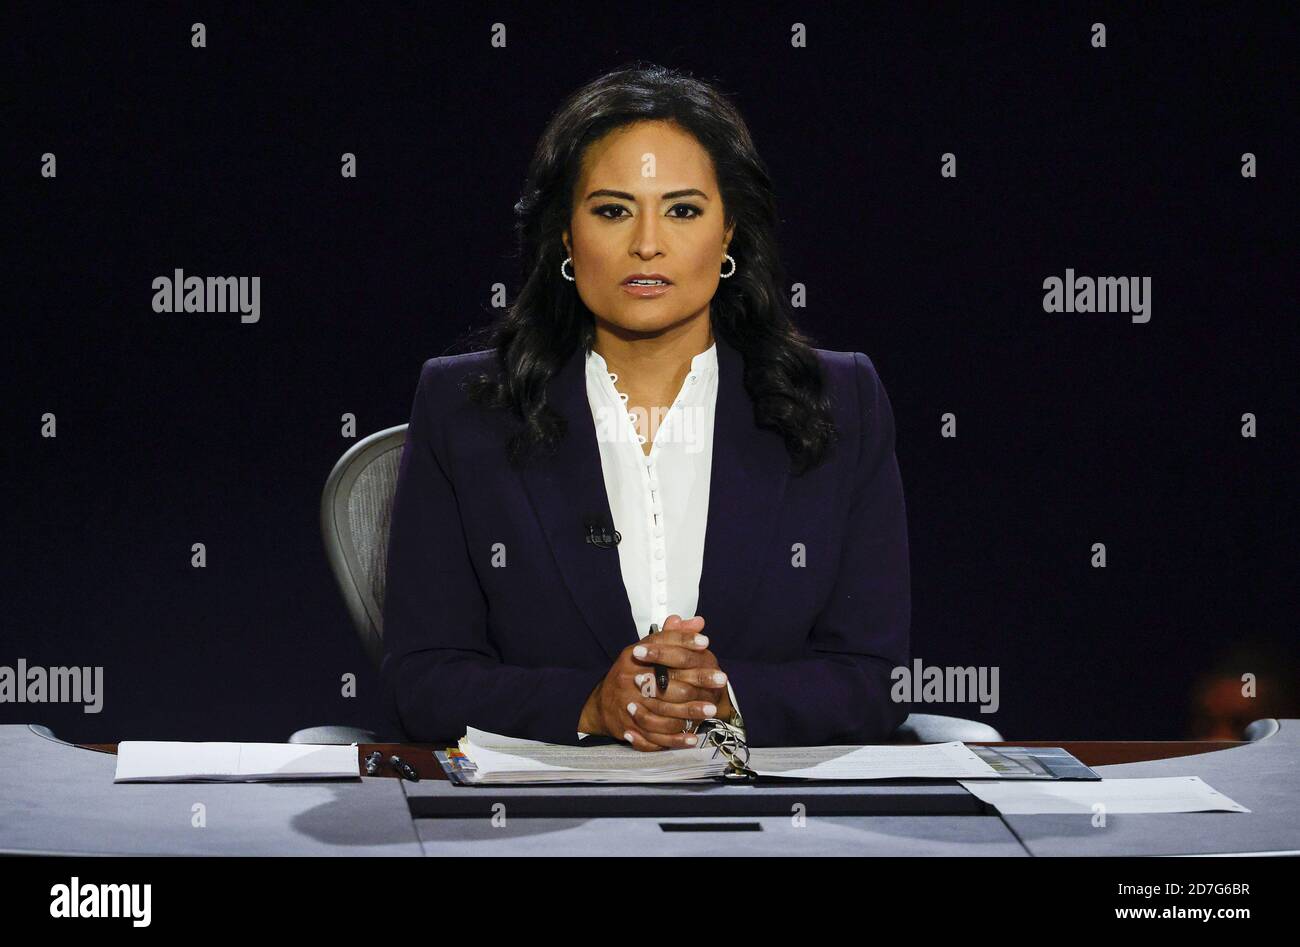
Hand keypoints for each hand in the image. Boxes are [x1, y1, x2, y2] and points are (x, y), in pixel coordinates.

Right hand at [578, 615, 726, 750]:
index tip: (705, 643)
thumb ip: (672, 637)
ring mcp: (628, 705)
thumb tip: (698, 623)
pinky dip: (674, 739)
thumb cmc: (631, 673)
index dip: (683, 641)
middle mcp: (628, 679)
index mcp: (632, 657)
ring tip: (711, 710)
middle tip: (720, 681)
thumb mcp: (646, 650)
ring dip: (690, 711)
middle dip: (697, 681)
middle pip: (667, 680)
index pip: (660, 645)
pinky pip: (655, 736)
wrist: (602, 705)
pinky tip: (692, 737)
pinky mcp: (630, 728)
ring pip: (664, 710)